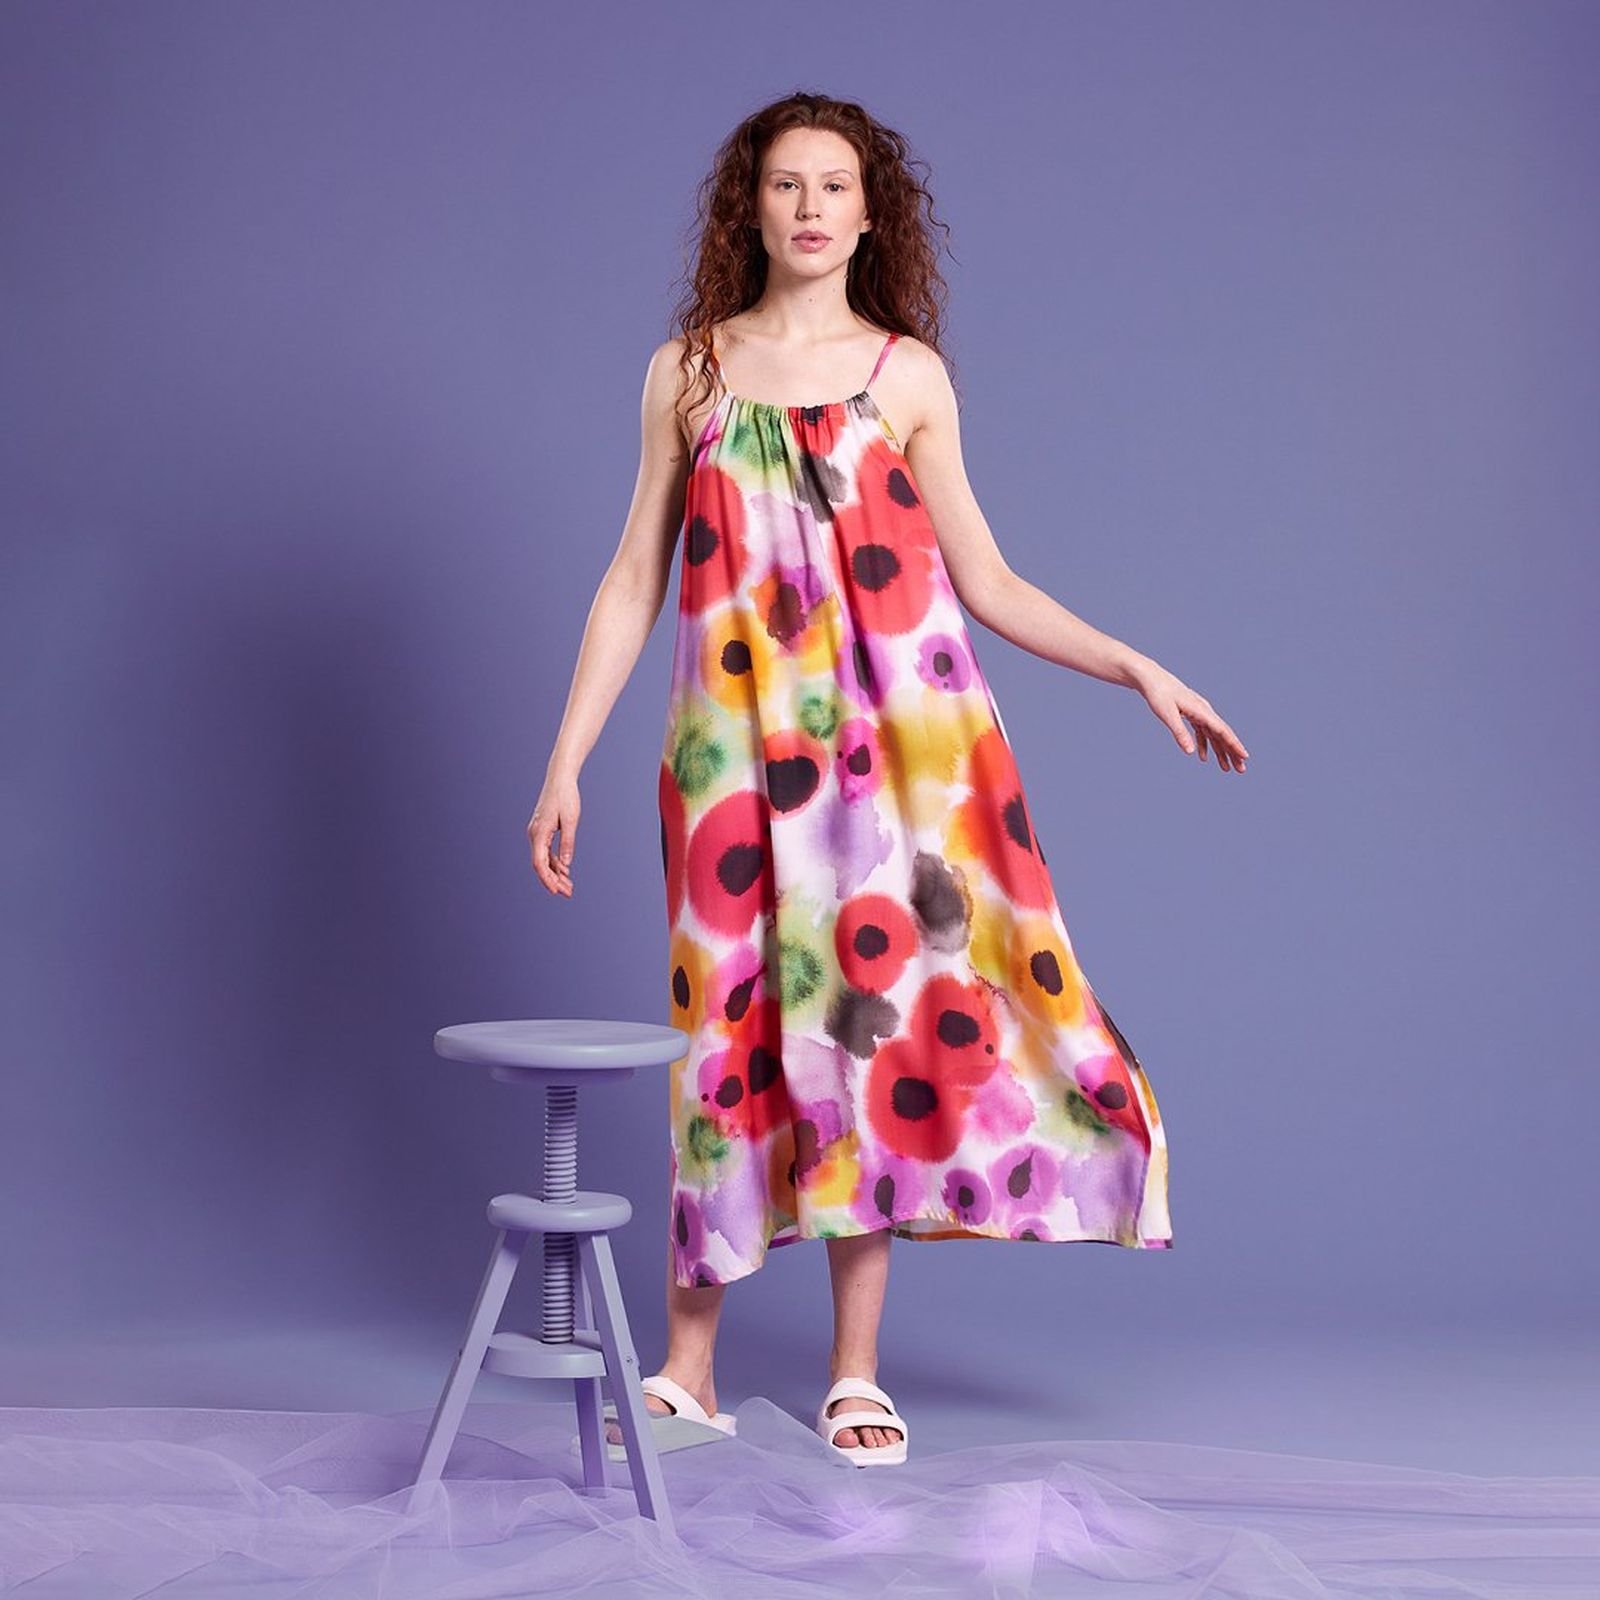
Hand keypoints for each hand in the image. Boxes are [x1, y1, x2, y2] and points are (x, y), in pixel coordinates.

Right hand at [528, 768, 579, 895]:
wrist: (560, 779)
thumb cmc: (566, 797)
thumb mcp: (571, 820)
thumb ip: (567, 842)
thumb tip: (566, 864)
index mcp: (538, 833)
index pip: (539, 862)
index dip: (547, 879)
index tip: (556, 891)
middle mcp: (534, 835)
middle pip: (541, 864)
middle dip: (553, 881)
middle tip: (568, 893)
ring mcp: (537, 833)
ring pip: (544, 859)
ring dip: (556, 874)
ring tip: (569, 887)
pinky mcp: (543, 831)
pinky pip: (547, 852)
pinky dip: (555, 863)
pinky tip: (565, 872)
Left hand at [1134, 662, 1248, 772]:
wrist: (1151, 678)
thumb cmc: (1158, 694)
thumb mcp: (1167, 715)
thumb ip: (1180, 733)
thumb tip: (1190, 752)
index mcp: (1201, 710)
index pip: (1222, 730)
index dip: (1234, 744)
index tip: (1244, 756)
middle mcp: (1204, 711)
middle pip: (1222, 734)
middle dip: (1232, 752)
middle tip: (1241, 770)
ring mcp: (1199, 712)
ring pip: (1214, 735)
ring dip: (1220, 752)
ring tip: (1226, 769)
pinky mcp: (1191, 714)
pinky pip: (1202, 732)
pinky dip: (1204, 744)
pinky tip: (1203, 758)